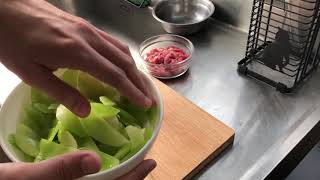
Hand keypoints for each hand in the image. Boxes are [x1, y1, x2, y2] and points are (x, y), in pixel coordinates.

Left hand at [0, 0, 151, 116]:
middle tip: (148, 98)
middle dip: (139, 82)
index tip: (144, 104)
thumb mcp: (31, 73)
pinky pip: (111, 41)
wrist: (4, 7)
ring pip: (121, 49)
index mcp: (77, 52)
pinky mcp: (84, 24)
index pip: (114, 75)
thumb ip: (62, 93)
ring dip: (134, 68)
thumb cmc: (12, 41)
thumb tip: (86, 111)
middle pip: (124, 61)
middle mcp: (89, 38)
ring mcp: (88, 29)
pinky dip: (123, 56)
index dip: (131, 91)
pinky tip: (122, 64)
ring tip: (140, 84)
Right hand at [0, 151, 156, 179]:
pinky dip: (99, 176)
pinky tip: (98, 165)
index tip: (151, 162)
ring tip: (128, 161)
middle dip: (129, 177)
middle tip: (143, 160)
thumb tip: (95, 160)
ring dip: (116, 176)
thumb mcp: (27, 179)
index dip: (135, 178)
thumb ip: (60, 170)